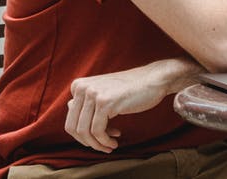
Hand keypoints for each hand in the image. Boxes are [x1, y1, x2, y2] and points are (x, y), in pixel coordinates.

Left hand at [65, 59, 200, 152]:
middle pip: (73, 126)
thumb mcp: (104, 94)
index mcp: (78, 85)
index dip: (84, 133)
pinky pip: (98, 131)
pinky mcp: (105, 102)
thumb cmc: (131, 89)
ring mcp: (93, 94)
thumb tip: (73, 122)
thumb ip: (86, 104)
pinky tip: (115, 141)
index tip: (101, 135)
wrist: (154, 79)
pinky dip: (104, 141)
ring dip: (97, 144)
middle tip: (102, 147)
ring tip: (110, 146)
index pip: (71, 118)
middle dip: (87, 142)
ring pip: (84, 131)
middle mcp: (82, 88)